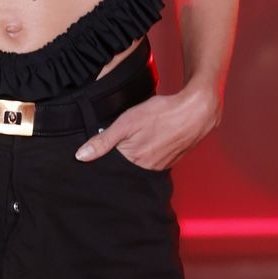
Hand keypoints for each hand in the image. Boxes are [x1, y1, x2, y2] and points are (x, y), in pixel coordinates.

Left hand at [75, 85, 219, 167]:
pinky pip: (156, 160)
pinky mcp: (173, 160)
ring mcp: (162, 165)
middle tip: (127, 139)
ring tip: (141, 139)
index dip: (106, 159)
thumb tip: (81, 156)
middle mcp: (149, 168)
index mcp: (135, 161)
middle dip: (121, 159)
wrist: (197, 110)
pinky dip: (151, 153)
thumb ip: (103, 141)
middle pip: (127, 168)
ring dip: (138, 156)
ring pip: (142, 164)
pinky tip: (152, 140)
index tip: (107, 149)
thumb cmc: (162, 113)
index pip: (113, 167)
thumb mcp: (126, 123)